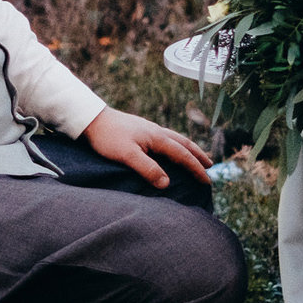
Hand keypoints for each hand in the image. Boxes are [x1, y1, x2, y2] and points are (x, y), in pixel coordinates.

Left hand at [80, 107, 212, 189]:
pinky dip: (176, 144)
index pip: (182, 155)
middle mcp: (157, 131)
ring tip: (196, 156)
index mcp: (157, 138)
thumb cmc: (108, 137)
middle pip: (184, 144)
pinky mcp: (141, 129)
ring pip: (176, 139)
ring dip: (189, 148)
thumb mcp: (127, 155)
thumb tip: (167, 183)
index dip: (195, 169)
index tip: (207, 181)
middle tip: (210, 166)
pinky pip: (166, 137)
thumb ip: (147, 168)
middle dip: (198, 156)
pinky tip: (170, 148)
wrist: (91, 118)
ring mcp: (149, 129)